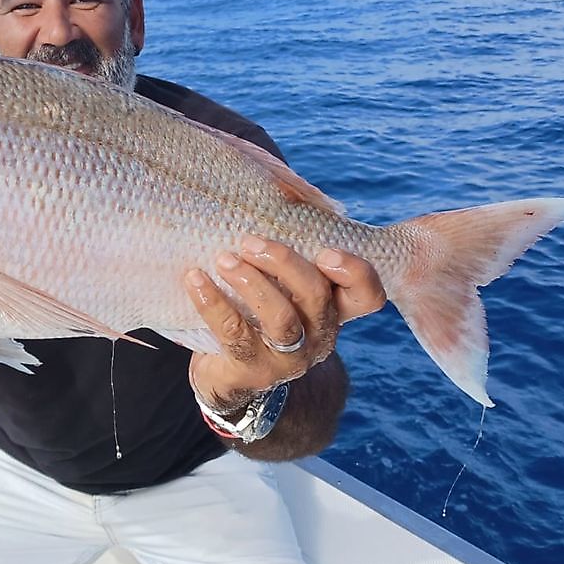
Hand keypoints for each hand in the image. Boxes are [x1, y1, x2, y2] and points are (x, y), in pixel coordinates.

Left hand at [184, 236, 384, 411]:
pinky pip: (235, 334)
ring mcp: (290, 358)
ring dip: (251, 283)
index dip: (355, 272)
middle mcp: (320, 335)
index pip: (368, 295)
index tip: (324, 250)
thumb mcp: (281, 283)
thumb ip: (291, 246)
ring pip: (282, 319)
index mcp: (333, 308)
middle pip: (317, 297)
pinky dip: (213, 303)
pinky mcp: (254, 370)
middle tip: (249, 240)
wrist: (229, 373)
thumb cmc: (257, 310)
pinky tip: (195, 279)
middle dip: (285, 263)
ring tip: (223, 259)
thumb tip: (283, 189)